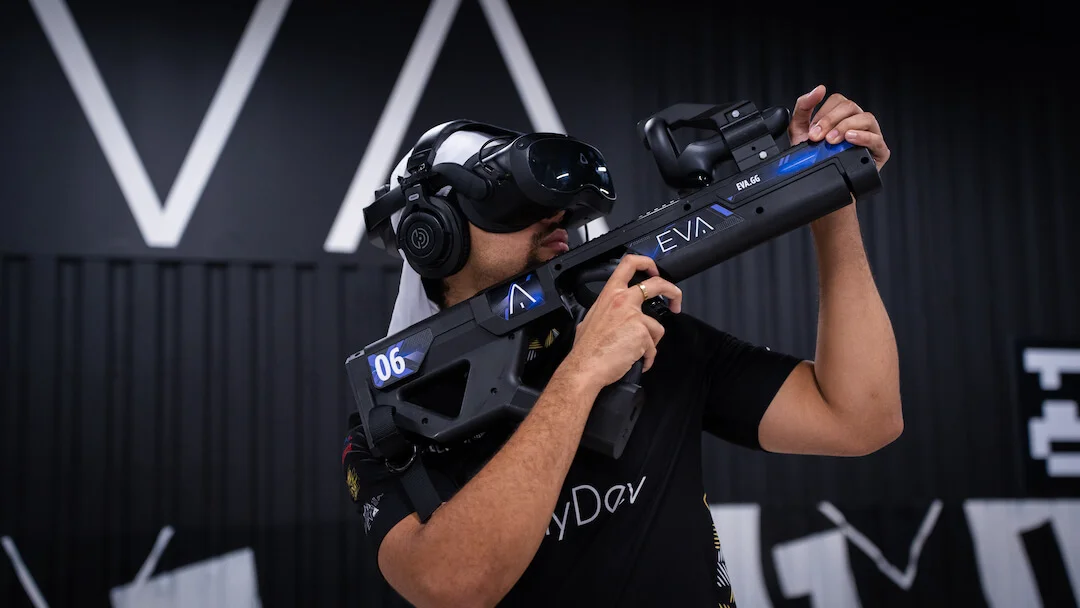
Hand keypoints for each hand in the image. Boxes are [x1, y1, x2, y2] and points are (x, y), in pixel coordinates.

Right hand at [562, 255, 682, 391]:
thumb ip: (606, 311)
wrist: (585, 367)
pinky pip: (653, 347)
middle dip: (673, 292)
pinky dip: (647, 357)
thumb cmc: (586, 348)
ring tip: (637, 353)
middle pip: (657, 284)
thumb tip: (610, 318)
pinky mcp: (642, 334)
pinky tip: (637, 361)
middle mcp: (623, 300)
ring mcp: (634, 316)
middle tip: (675, 302)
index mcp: (610, 294)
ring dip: (650, 342)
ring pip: (656, 326)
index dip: (647, 263)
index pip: (630, 264)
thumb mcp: (591, 318)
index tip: (654, 272)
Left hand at [789, 85, 889, 171]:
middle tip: (818, 138)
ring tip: (832, 140)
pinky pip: (876, 139)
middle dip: (831, 121)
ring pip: (866, 118)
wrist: (817, 186)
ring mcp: (869, 135)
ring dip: (846, 127)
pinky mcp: (878, 152)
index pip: (838, 101)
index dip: (824, 113)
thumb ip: (804, 108)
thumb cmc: (812, 159)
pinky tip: (850, 139)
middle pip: (850, 107)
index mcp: (841, 116)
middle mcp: (857, 122)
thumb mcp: (800, 132)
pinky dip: (864, 137)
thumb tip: (817, 89)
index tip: (812, 131)